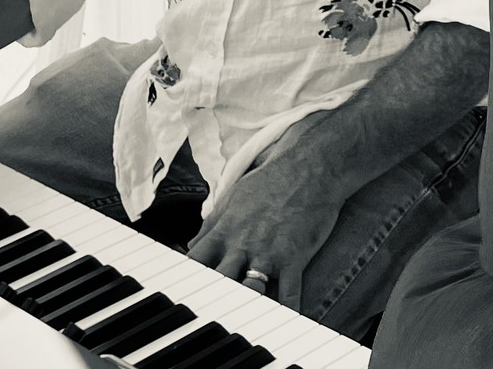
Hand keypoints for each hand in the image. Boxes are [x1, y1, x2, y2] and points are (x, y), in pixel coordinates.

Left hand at [186, 148, 345, 311]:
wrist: (310, 167)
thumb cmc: (271, 181)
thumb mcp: (233, 197)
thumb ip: (211, 225)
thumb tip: (190, 246)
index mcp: (225, 230)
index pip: (194, 261)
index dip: (184, 280)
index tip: (181, 293)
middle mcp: (243, 244)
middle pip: (217, 281)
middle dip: (210, 299)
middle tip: (205, 317)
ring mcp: (269, 252)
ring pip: (248, 289)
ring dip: (243, 306)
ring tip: (238, 324)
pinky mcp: (295, 257)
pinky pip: (289, 293)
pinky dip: (286, 312)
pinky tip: (284, 324)